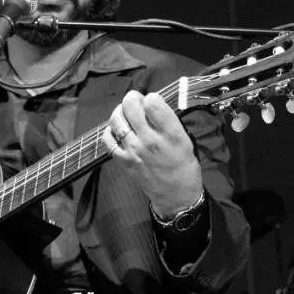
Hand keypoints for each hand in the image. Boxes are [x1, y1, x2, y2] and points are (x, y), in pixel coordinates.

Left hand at [102, 90, 202, 213]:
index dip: (151, 97)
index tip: (153, 102)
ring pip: (116, 119)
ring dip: (120, 111)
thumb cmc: (184, 167)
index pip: (152, 103)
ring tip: (126, 113)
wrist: (176, 196)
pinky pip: (108, 140)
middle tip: (136, 101)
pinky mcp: (123, 160)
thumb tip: (152, 105)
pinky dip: (110, 130)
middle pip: (130, 106)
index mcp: (170, 134)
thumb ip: (168, 122)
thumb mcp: (185, 140)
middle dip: (132, 98)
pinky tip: (117, 129)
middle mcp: (150, 140)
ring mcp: (134, 150)